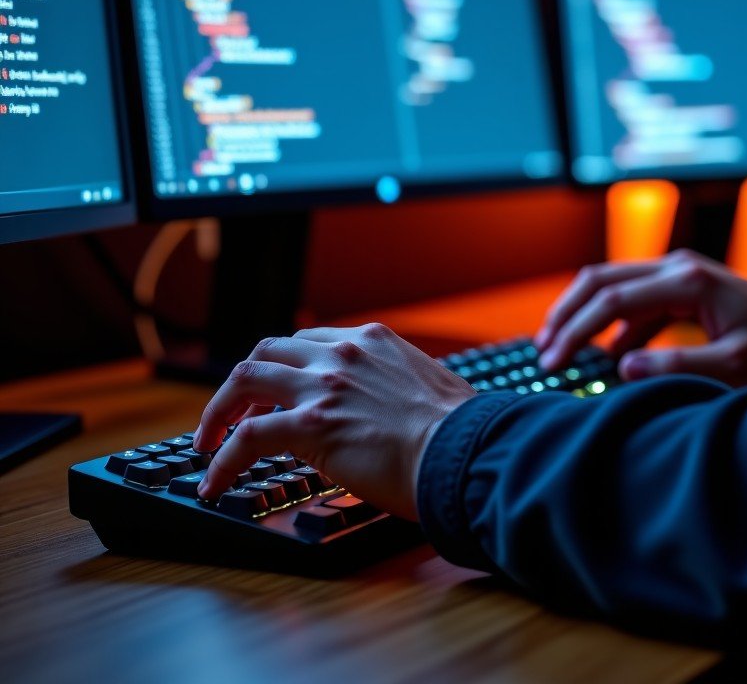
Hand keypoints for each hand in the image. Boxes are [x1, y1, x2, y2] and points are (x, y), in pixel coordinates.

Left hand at [192, 324, 476, 519]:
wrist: (464, 450)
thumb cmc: (459, 430)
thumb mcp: (430, 385)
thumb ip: (400, 384)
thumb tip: (399, 407)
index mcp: (373, 341)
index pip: (310, 341)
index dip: (284, 367)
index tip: (275, 390)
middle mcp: (343, 353)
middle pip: (268, 349)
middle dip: (244, 381)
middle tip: (233, 411)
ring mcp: (323, 386)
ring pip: (245, 378)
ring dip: (219, 410)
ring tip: (208, 440)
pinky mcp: (310, 425)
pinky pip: (246, 437)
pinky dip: (222, 459)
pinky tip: (214, 481)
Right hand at [535, 250, 746, 386]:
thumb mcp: (735, 365)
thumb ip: (679, 365)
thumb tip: (622, 366)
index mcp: (687, 280)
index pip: (613, 299)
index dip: (577, 329)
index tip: (553, 361)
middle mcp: (675, 266)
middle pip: (600, 279)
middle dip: (566, 313)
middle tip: (543, 350)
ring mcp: (676, 273)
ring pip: (610, 284)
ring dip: (583, 315)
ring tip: (560, 350)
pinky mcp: (679, 287)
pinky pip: (632, 301)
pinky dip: (610, 325)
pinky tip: (605, 356)